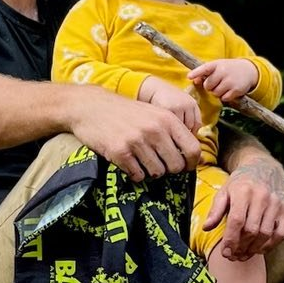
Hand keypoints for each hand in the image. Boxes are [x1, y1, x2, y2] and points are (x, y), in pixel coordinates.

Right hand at [66, 84, 201, 181]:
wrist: (90, 107)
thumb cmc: (124, 112)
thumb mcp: (153, 113)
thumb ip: (172, 130)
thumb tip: (189, 156)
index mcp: (167, 119)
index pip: (193, 149)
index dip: (192, 163)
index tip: (186, 167)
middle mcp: (154, 130)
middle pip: (176, 165)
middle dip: (168, 169)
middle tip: (158, 164)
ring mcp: (137, 141)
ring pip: (157, 172)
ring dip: (150, 171)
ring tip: (140, 160)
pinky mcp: (120, 152)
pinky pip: (137, 175)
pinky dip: (134, 173)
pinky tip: (128, 162)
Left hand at [187, 56, 259, 103]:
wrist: (248, 70)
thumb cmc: (228, 69)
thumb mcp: (218, 66)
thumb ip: (206, 72)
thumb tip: (194, 80)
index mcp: (217, 64)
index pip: (205, 68)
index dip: (196, 73)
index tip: (189, 77)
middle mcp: (223, 71)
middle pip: (208, 85)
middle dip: (209, 87)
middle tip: (215, 83)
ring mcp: (230, 81)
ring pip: (215, 93)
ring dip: (217, 92)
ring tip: (223, 86)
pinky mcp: (236, 90)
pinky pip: (224, 98)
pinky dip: (225, 97)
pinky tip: (229, 90)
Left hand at [203, 157, 283, 260]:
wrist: (264, 167)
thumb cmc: (241, 182)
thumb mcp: (224, 192)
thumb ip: (215, 210)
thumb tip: (206, 228)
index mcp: (243, 191)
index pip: (237, 221)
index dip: (230, 240)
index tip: (225, 252)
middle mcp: (262, 197)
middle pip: (252, 230)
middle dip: (241, 247)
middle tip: (234, 255)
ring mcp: (276, 203)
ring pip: (266, 234)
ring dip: (254, 249)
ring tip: (244, 254)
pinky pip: (281, 233)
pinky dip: (270, 245)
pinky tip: (260, 248)